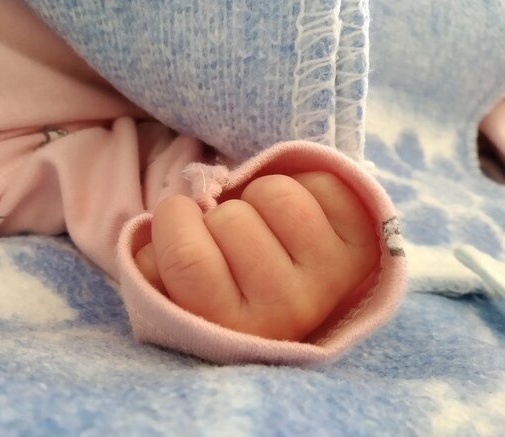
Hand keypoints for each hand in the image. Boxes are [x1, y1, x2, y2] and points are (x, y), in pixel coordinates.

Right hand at [135, 173, 379, 340]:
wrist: (284, 290)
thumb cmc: (220, 283)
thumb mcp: (172, 286)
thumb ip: (151, 266)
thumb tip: (157, 238)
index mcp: (230, 328)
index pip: (188, 257)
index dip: (174, 221)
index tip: (181, 222)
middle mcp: (285, 312)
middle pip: (232, 220)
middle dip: (218, 213)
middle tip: (226, 233)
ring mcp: (328, 279)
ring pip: (276, 195)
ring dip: (257, 196)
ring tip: (259, 223)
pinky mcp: (360, 248)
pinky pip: (323, 185)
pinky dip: (302, 184)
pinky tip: (292, 217)